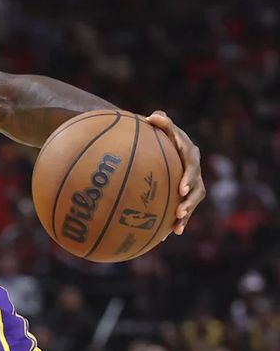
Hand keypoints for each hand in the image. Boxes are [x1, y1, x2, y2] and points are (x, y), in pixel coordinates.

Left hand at [146, 111, 204, 234]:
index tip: (182, 189)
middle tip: (180, 210)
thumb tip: (153, 116)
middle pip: (197, 187)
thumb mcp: (161, 128)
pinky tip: (167, 234)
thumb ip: (161, 123)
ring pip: (193, 201)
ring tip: (177, 225)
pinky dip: (177, 221)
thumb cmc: (159, 135)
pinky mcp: (186, 194)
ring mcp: (192, 183)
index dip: (189, 177)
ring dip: (187, 213)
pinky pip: (183, 209)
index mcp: (188, 153)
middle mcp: (194, 169)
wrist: (162, 146)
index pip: (191, 164)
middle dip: (190, 200)